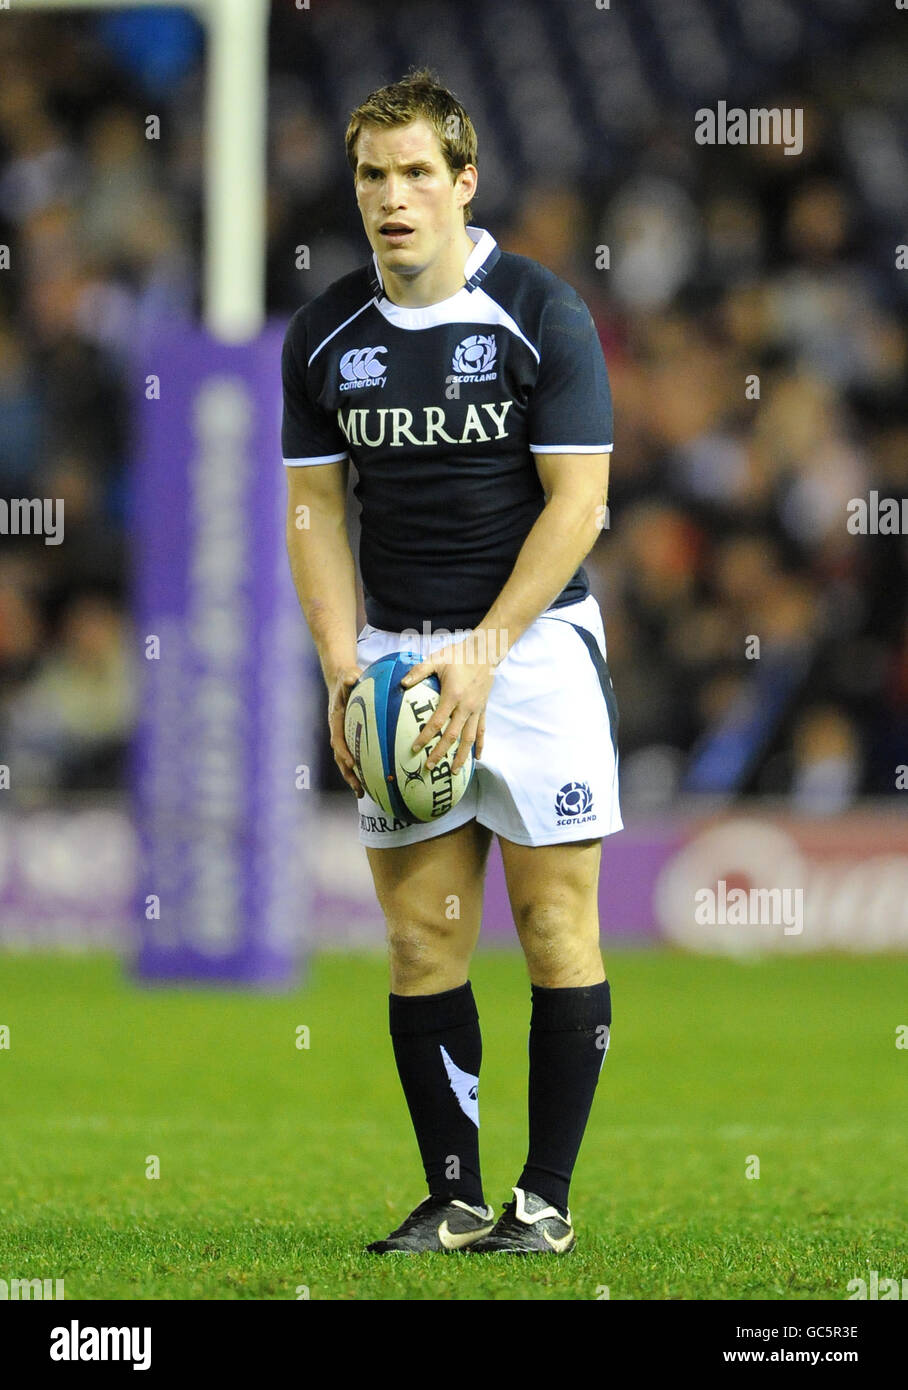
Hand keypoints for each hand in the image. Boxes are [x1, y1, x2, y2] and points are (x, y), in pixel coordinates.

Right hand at [328, 665, 363, 794]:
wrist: (341, 680)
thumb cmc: (346, 679)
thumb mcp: (347, 676)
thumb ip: (348, 679)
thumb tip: (351, 677)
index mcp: (336, 720)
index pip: (337, 739)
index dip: (343, 752)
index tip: (352, 763)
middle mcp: (338, 732)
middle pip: (340, 758)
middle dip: (348, 774)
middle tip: (358, 789)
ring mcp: (343, 737)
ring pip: (346, 761)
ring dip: (353, 778)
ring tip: (362, 794)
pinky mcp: (351, 739)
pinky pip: (355, 757)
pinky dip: (361, 770)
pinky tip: (372, 782)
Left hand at [401, 645, 494, 773]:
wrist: (485, 652)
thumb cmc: (458, 655)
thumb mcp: (437, 659)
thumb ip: (419, 671)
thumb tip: (401, 683)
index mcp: (453, 696)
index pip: (437, 722)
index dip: (425, 736)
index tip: (415, 748)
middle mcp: (466, 707)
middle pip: (452, 736)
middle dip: (441, 753)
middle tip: (430, 766)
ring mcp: (476, 710)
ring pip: (469, 738)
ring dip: (461, 756)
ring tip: (454, 771)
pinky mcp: (483, 709)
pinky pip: (481, 731)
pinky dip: (480, 745)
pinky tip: (477, 757)